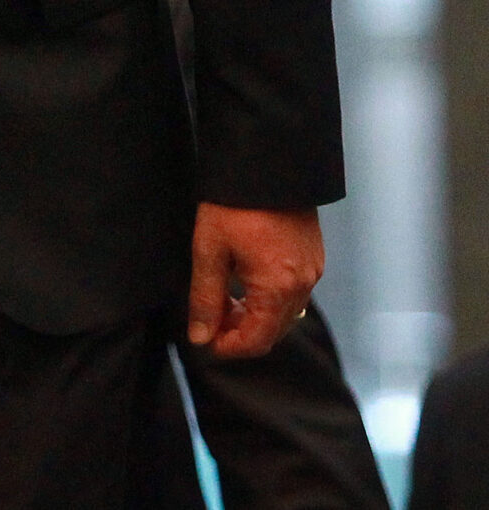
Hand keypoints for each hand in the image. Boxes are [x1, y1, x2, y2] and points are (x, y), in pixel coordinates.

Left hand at [188, 203, 322, 360]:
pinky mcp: (314, 258)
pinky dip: (270, 299)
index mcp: (278, 289)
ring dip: (255, 316)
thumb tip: (200, 336)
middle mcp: (303, 286)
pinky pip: (293, 293)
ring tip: (223, 298)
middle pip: (274, 331)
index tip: (204, 340)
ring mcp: (313, 271)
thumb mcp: (209, 251)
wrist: (267, 165)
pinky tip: (244, 282)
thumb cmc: (233, 206)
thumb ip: (205, 297)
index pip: (258, 341)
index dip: (229, 347)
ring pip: (285, 314)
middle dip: (241, 333)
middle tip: (209, 319)